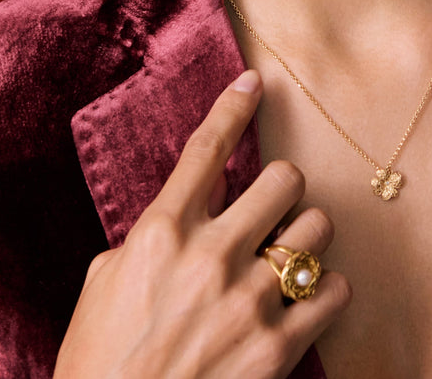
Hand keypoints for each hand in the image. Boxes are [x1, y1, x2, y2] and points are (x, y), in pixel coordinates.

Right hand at [54, 70, 349, 377]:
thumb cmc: (98, 362)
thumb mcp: (103, 284)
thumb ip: (148, 238)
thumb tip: (185, 213)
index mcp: (161, 232)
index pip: (206, 149)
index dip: (234, 106)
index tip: (254, 80)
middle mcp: (209, 256)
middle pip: (284, 179)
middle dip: (284, 187)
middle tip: (275, 207)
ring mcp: (247, 301)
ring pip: (317, 228)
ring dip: (308, 236)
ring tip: (293, 254)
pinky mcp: (276, 348)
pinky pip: (333, 291)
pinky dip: (326, 290)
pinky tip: (308, 298)